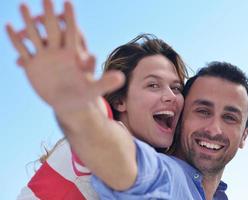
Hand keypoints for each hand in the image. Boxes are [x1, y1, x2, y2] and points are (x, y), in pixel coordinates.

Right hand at [6, 0, 123, 112]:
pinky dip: (16, 39)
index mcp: (73, 54)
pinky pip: (23, 49)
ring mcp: (45, 57)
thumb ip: (105, 82)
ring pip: (35, 35)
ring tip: (23, 6)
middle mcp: (58, 51)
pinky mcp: (33, 65)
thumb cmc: (83, 94)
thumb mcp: (94, 89)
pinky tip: (9, 27)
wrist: (68, 102)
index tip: (68, 2)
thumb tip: (121, 77)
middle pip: (53, 29)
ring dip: (29, 22)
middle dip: (50, 14)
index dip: (71, 19)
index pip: (72, 32)